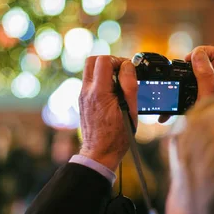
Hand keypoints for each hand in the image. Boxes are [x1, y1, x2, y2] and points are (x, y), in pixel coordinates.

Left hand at [78, 56, 137, 170]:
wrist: (100, 153)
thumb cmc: (117, 135)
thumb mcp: (130, 109)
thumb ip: (129, 85)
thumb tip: (128, 66)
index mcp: (99, 92)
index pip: (104, 60)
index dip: (118, 61)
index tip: (128, 70)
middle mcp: (86, 91)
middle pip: (92, 60)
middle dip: (109, 62)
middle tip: (121, 72)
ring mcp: (82, 96)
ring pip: (90, 70)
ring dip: (105, 71)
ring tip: (118, 84)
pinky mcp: (83, 101)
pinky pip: (91, 82)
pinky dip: (102, 81)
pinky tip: (113, 94)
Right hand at [159, 46, 213, 122]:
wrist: (213, 154)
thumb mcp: (206, 100)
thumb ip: (205, 77)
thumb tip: (198, 55)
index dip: (202, 53)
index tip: (188, 63)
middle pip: (208, 63)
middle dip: (189, 67)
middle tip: (179, 78)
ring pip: (198, 79)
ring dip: (181, 86)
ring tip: (169, 100)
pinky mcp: (204, 106)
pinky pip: (192, 95)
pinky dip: (179, 101)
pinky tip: (167, 116)